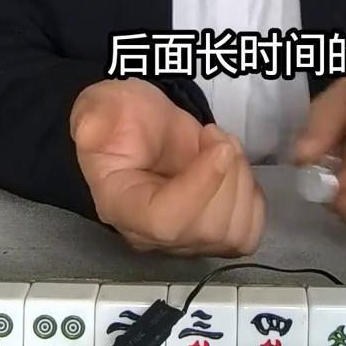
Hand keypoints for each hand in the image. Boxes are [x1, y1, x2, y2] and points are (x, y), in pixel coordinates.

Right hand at [70, 78, 265, 255]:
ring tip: (222, 146)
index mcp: (121, 205)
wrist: (142, 128)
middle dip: (227, 174)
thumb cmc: (122, 118)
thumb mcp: (101, 107)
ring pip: (233, 233)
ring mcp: (185, 239)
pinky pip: (248, 232)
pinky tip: (232, 169)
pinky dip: (252, 197)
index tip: (219, 145)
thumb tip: (93, 130)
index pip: (167, 222)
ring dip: (241, 180)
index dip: (201, 187)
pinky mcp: (212, 233)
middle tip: (214, 135)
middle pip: (208, 230)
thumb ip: (93, 118)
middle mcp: (152, 235)